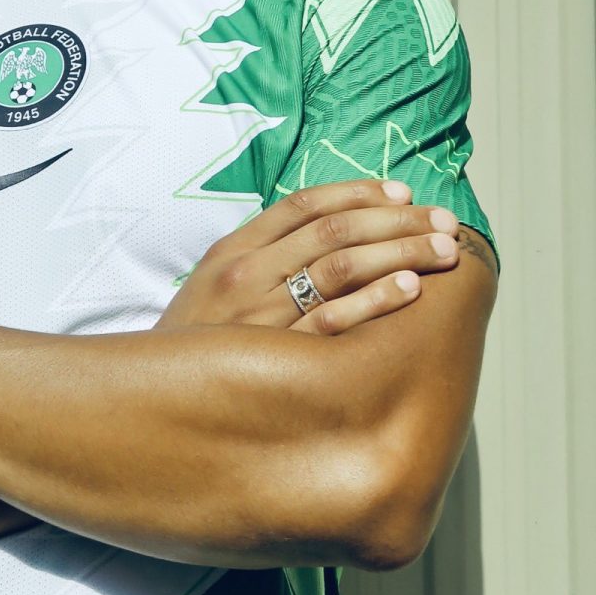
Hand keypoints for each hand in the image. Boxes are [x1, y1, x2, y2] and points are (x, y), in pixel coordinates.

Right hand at [155, 180, 460, 335]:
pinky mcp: (275, 359)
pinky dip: (374, 300)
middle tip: (444, 223)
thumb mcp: (213, 287)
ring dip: (399, 254)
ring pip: (340, 268)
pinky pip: (332, 322)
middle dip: (398, 222)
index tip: (402, 194)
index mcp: (232, 251)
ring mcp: (260, 317)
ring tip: (442, 251)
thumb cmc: (195, 345)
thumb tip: (330, 233)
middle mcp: (246, 276)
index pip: (304, 205)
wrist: (151, 402)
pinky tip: (410, 289)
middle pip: (334, 231)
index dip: (358, 193)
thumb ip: (261, 258)